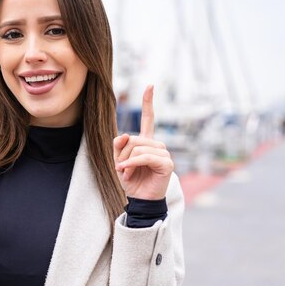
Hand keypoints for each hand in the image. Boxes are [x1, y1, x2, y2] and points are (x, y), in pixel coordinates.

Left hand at [113, 85, 173, 199]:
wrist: (140, 200)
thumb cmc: (131, 180)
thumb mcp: (119, 161)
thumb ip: (119, 145)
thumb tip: (124, 134)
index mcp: (146, 142)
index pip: (149, 118)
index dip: (148, 102)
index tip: (150, 85)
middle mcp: (157, 145)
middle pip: (132, 138)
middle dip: (122, 154)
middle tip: (122, 169)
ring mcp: (163, 153)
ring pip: (137, 147)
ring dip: (126, 162)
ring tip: (126, 174)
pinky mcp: (166, 163)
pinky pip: (144, 157)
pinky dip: (132, 164)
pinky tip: (127, 173)